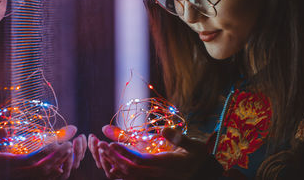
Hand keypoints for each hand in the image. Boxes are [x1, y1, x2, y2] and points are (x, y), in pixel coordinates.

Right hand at [0, 125, 85, 179]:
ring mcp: (20, 179)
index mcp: (7, 165)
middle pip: (41, 169)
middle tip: (69, 145)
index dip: (45, 152)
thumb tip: (1, 130)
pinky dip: (54, 173)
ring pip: (43, 176)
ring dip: (58, 164)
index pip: (30, 160)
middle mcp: (16, 175)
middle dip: (57, 157)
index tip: (57, 142)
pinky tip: (63, 164)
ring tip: (69, 151)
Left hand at [90, 125, 209, 179]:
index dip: (123, 152)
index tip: (110, 143)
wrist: (203, 173)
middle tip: (100, 145)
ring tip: (102, 151)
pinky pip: (132, 179)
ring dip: (114, 164)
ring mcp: (153, 179)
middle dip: (113, 158)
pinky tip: (111, 164)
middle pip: (129, 169)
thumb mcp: (193, 146)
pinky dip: (120, 172)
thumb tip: (165, 129)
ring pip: (128, 176)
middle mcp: (156, 174)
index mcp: (164, 165)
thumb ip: (179, 138)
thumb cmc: (198, 157)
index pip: (139, 160)